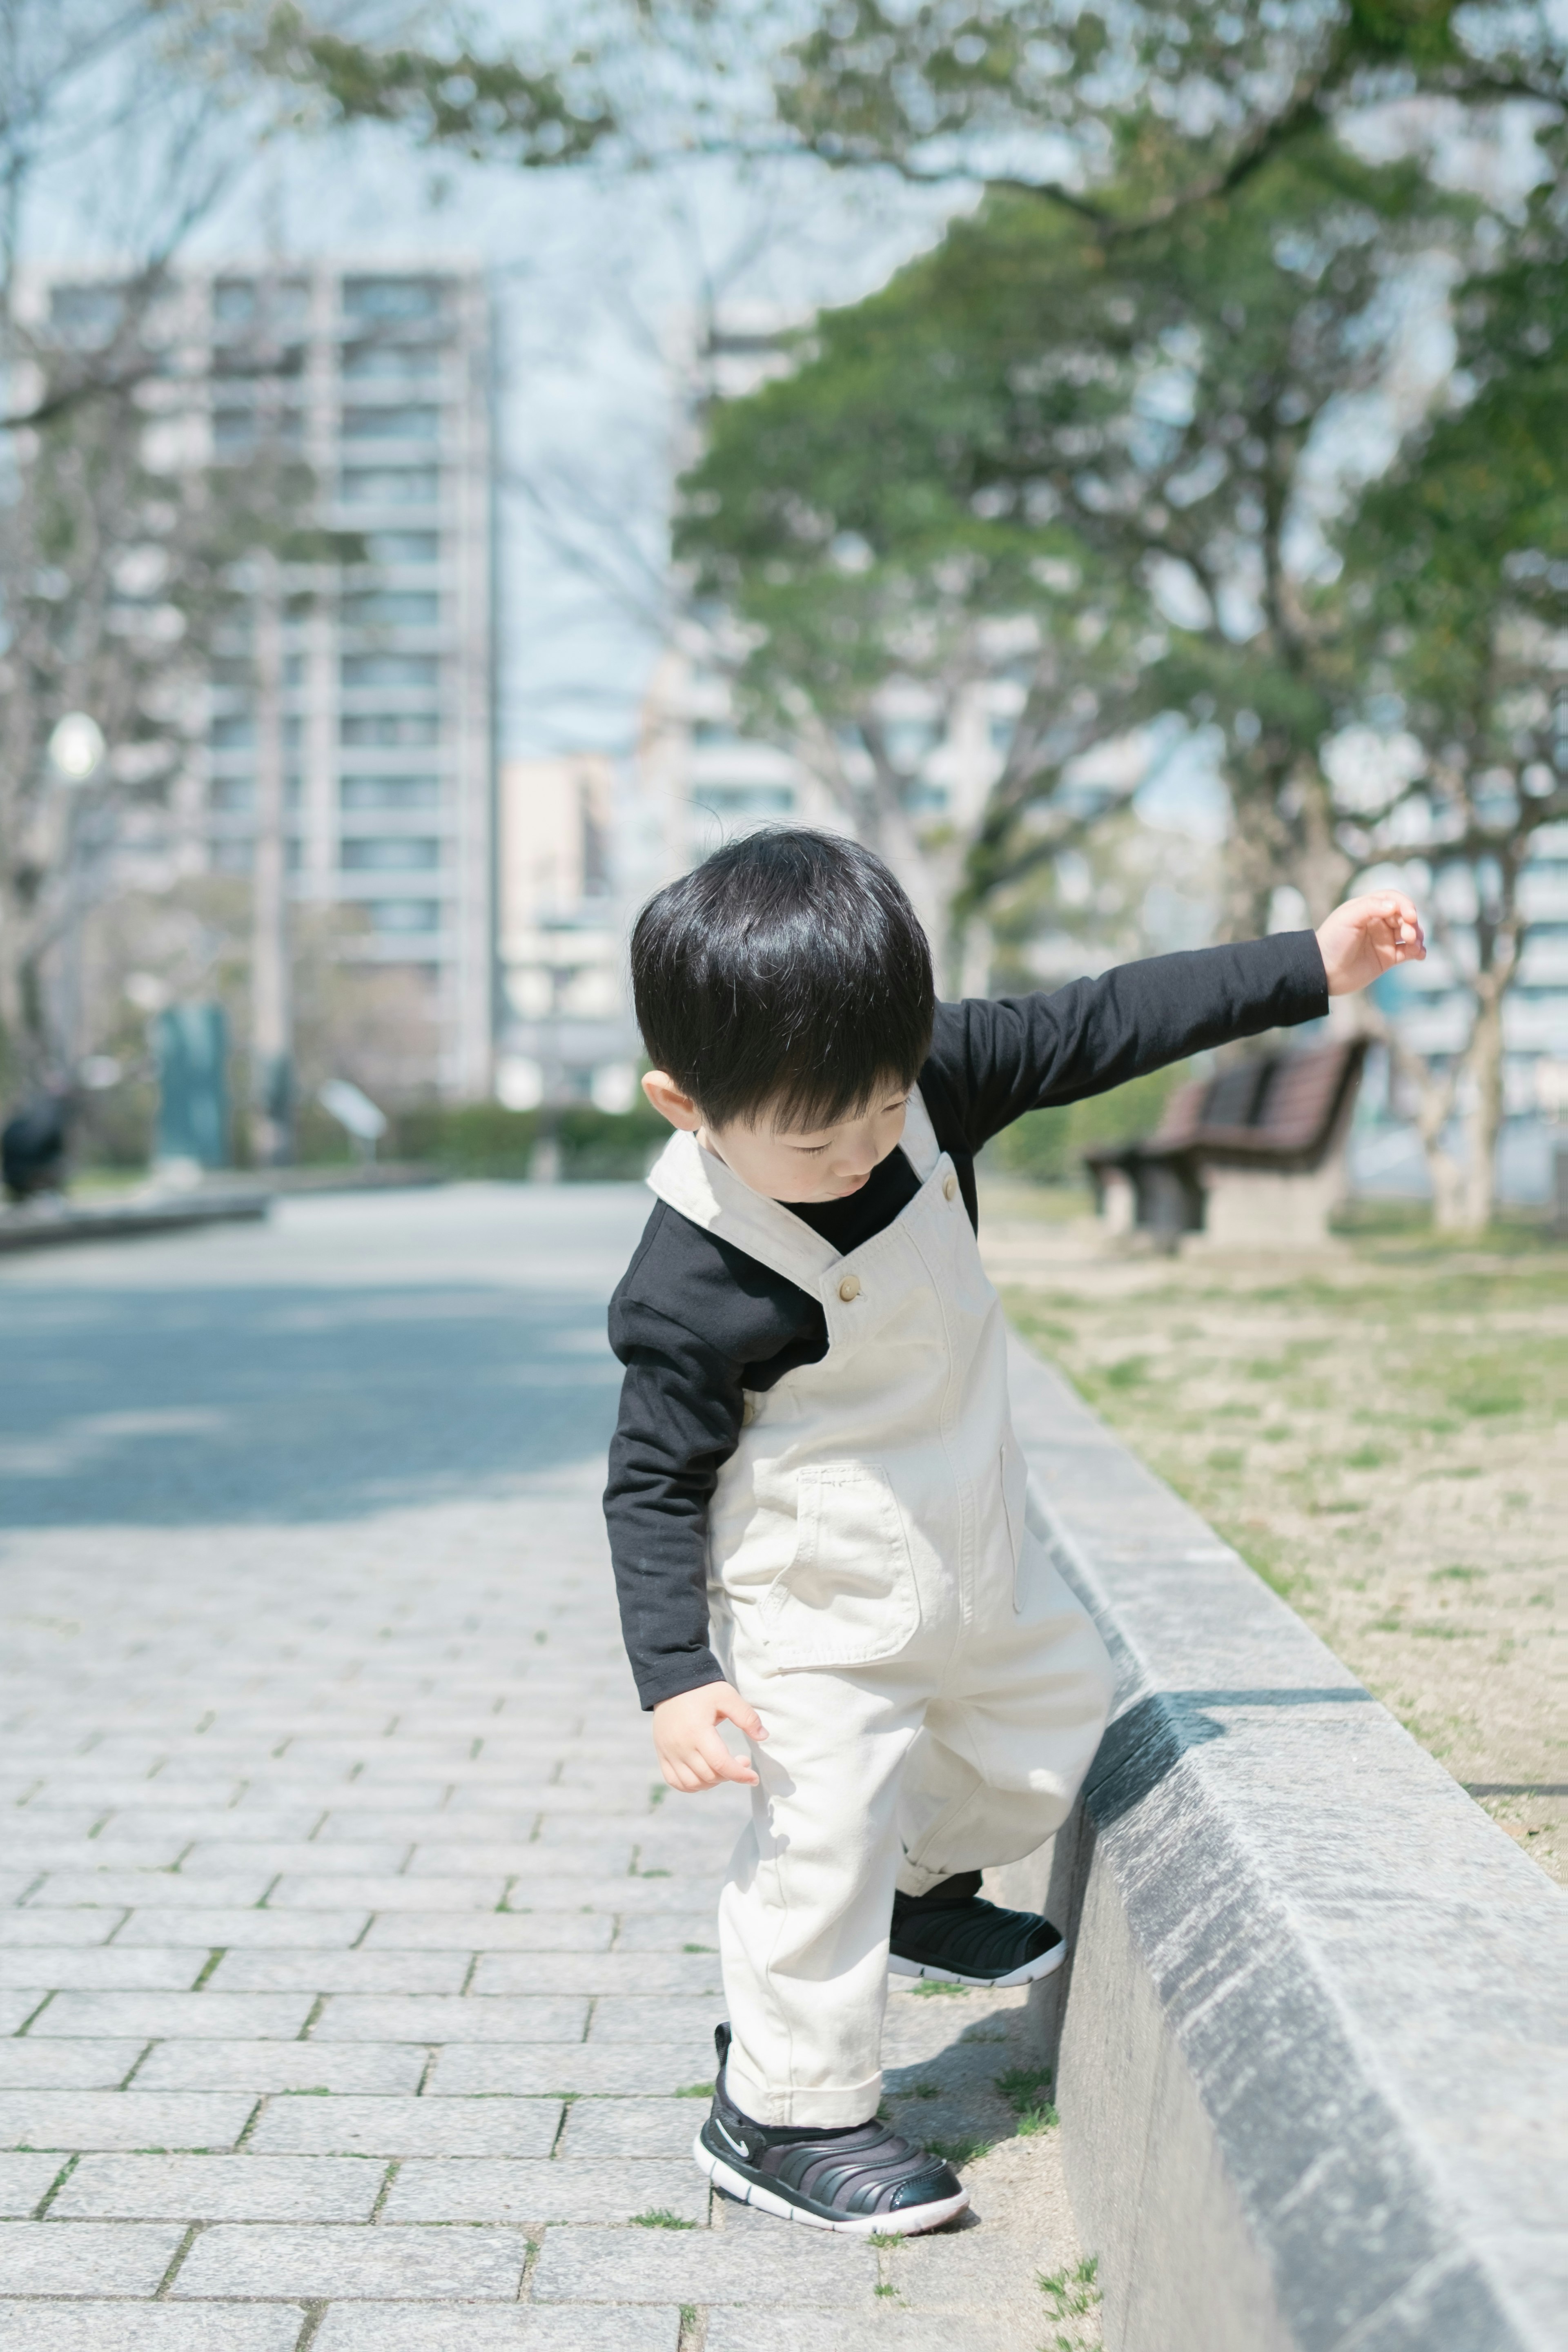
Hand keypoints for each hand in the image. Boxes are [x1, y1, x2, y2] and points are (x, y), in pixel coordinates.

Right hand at [652, 1681, 766, 1791]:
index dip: (740, 1775)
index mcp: (697, 1731)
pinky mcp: (662, 1755)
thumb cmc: (702, 1690)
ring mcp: (669, 1752)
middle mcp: (680, 1746)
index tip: (754, 1778)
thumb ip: (746, 1717)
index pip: (720, 1764)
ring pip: (692, 1784)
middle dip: (731, 1775)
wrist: (671, 1685)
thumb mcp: (727, 1696)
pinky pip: (675, 1782)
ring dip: (713, 1783)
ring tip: (724, 1769)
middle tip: (742, 1761)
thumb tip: (763, 1736)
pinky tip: (705, 1776)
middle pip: (709, 1776)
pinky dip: (692, 1785)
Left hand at [1315, 892, 1425, 995]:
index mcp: (1368, 909)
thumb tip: (1394, 905)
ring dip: (1418, 937)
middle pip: (1405, 917)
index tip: (1410, 916)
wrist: (1323, 972)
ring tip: (1414, 946)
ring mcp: (1385, 940)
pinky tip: (1419, 955)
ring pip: (1410, 933)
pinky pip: (1409, 952)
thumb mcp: (1347, 918)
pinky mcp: (1388, 958)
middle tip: (1409, 936)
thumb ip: (1370, 907)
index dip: (1405, 905)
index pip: (1394, 900)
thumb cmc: (1332, 941)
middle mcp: (1379, 922)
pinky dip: (1418, 951)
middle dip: (1411, 924)